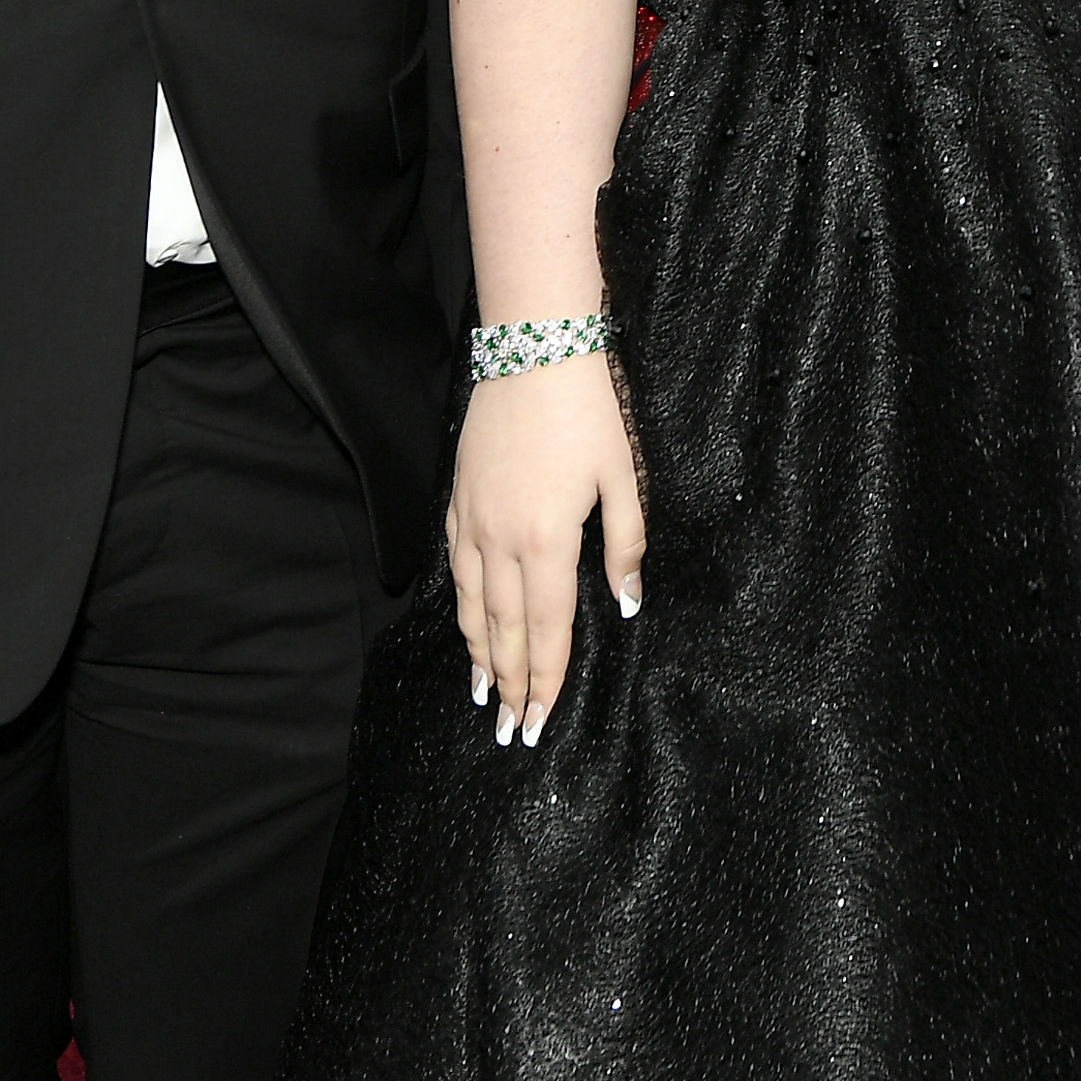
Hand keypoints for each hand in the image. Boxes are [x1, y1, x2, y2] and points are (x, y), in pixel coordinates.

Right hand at [450, 355, 645, 744]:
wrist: (533, 349)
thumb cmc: (588, 410)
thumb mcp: (623, 475)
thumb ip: (626, 545)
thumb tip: (626, 604)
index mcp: (549, 540)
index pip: (549, 628)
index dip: (547, 678)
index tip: (541, 722)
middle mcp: (501, 541)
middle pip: (505, 629)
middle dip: (512, 684)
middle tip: (511, 731)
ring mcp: (472, 521)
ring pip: (471, 605)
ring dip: (480, 655)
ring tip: (486, 695)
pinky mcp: (458, 500)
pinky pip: (454, 569)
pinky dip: (459, 607)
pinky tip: (465, 624)